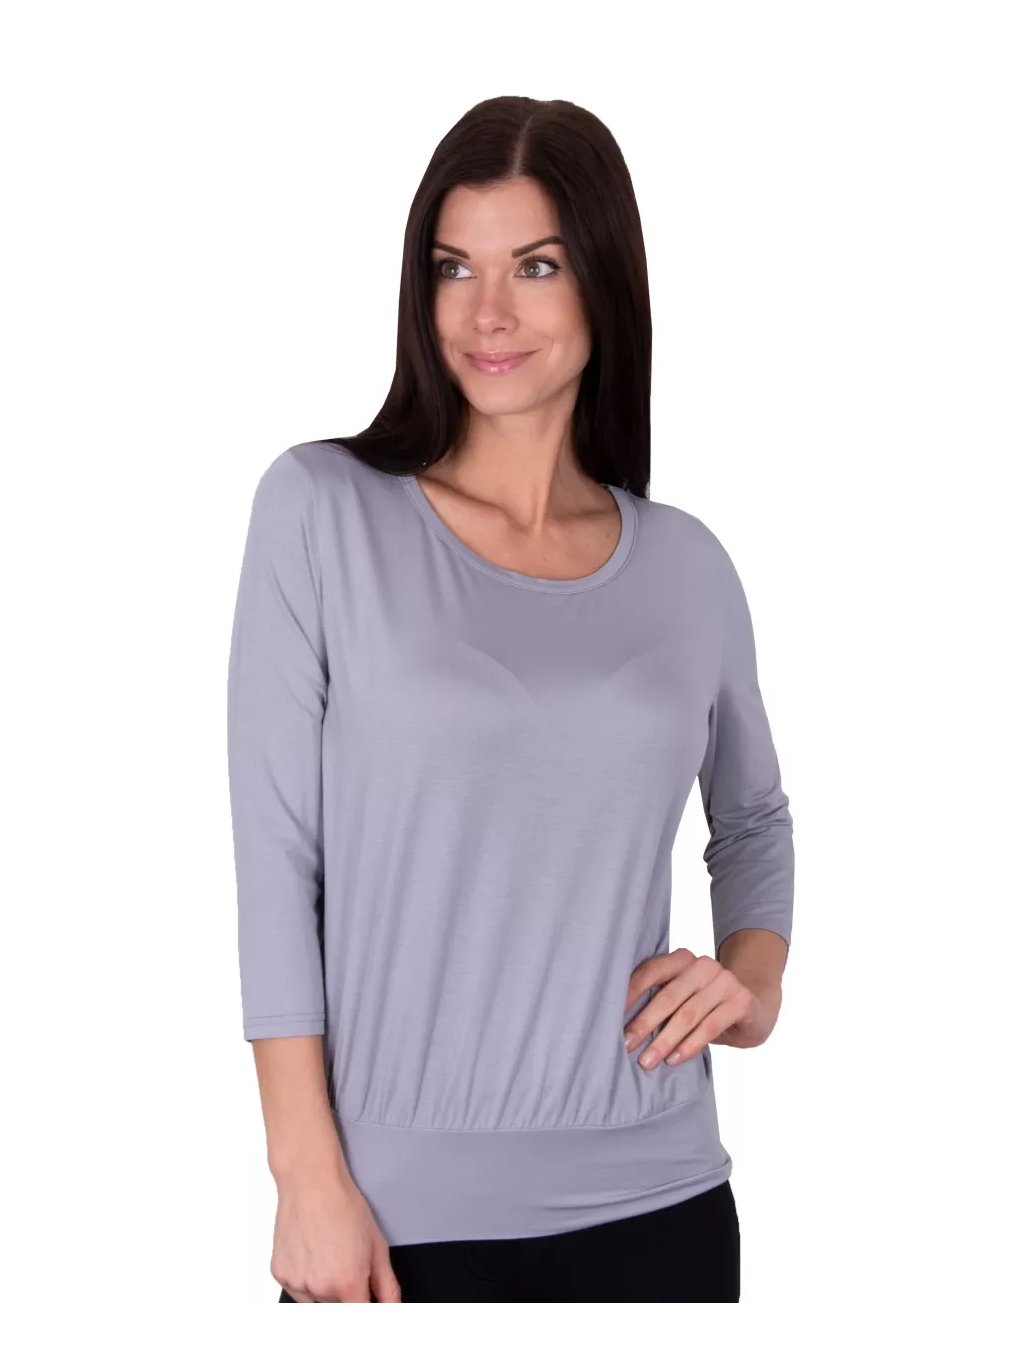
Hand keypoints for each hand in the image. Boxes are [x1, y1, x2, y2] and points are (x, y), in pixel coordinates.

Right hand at [272, 1168, 401, 1302]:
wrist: (310, 1182)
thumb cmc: (343, 1205)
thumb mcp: (377, 1245)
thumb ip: (387, 1286)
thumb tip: (392, 1309)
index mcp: (347, 1282)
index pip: (360, 1318)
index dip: (366, 1308)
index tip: (365, 1300)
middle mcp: (320, 1288)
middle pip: (338, 1310)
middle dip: (346, 1295)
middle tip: (347, 1263)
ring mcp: (297, 1283)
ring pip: (317, 1303)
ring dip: (325, 1289)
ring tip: (328, 1255)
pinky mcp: (280, 1275)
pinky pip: (297, 1291)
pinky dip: (306, 1279)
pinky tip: (312, 1253)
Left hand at [622, 947, 781, 1067]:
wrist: (755, 1007)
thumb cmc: (707, 1006)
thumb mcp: (683, 997)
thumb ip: (660, 1000)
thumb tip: (621, 1026)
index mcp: (683, 959)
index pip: (651, 970)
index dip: (630, 992)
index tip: (610, 1015)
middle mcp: (703, 965)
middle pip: (668, 995)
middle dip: (644, 1023)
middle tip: (626, 1045)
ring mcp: (725, 981)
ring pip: (688, 1014)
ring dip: (665, 1040)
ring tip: (648, 1060)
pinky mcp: (741, 1001)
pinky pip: (710, 1026)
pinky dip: (689, 1045)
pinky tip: (674, 1059)